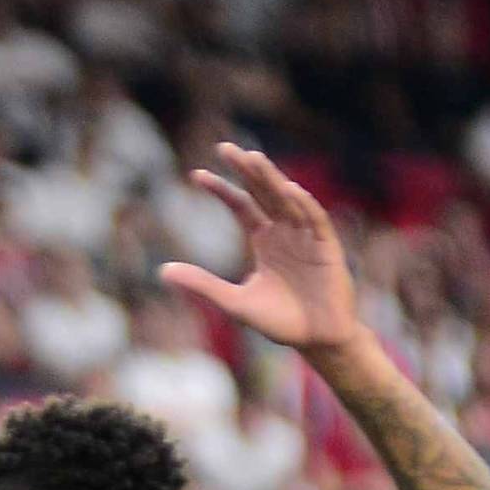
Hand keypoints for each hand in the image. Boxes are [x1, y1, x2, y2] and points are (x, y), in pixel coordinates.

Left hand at [161, 144, 367, 353]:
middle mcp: (285, 231)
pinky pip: (315, 221)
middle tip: (225, 148)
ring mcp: (306, 237)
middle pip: (263, 192)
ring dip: (272, 179)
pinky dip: (304, 205)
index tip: (196, 175)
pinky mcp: (327, 248)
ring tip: (253, 157)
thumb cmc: (279, 321)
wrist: (316, 341)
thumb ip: (202, 284)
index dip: (221, 189)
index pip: (241, 205)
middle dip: (246, 170)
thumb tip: (162, 271)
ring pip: (287, 199)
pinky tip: (289, 189)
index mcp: (264, 239)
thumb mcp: (234, 302)